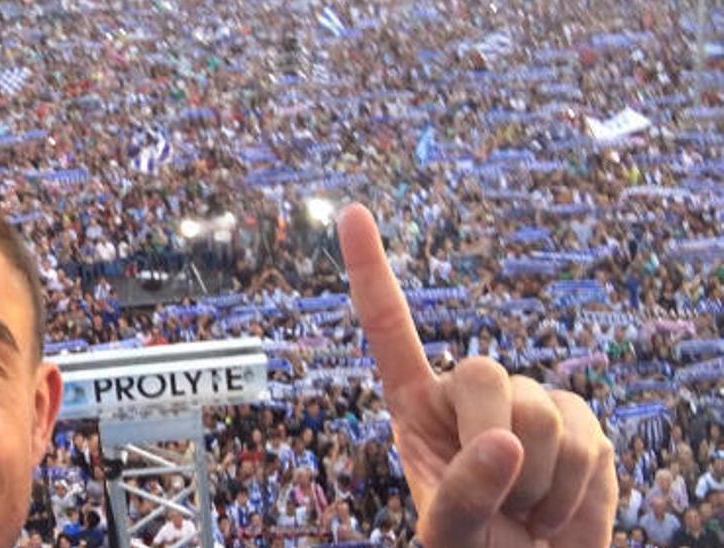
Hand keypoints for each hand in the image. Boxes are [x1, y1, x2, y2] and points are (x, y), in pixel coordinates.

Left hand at [337, 204, 616, 546]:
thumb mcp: (448, 535)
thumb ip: (462, 494)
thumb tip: (506, 442)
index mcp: (416, 408)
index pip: (390, 331)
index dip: (370, 272)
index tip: (350, 214)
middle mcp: (470, 396)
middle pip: (483, 372)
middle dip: (494, 440)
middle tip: (499, 499)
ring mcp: (530, 404)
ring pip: (543, 413)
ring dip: (538, 484)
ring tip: (524, 511)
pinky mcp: (583, 424)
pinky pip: (589, 441)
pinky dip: (576, 491)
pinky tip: (557, 509)